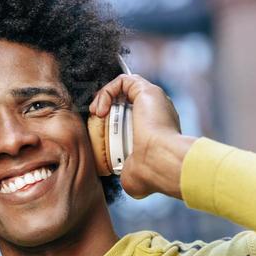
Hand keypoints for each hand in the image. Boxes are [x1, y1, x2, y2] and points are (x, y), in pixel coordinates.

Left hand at [89, 73, 196, 199]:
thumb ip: (125, 169)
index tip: (101, 133)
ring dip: (104, 98)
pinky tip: (100, 110)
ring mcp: (153, 100)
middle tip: (95, 122)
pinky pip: (122, 81)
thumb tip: (121, 174)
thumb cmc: (149, 172)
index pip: (133, 118)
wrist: (159, 162)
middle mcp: (157, 112)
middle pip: (128, 100)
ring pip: (124, 88)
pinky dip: (107, 92)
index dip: (114, 122)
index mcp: (156, 131)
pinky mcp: (146, 90)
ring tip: (96, 114)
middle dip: (108, 108)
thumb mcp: (131, 174)